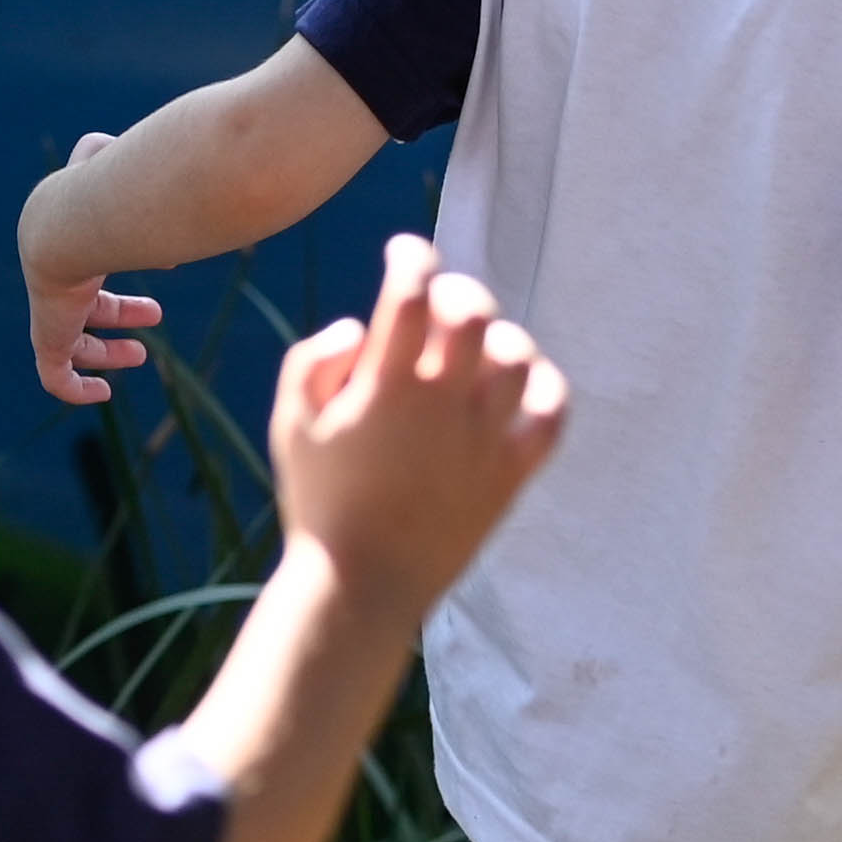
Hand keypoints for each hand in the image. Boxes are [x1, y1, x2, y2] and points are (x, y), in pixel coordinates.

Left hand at [24, 132, 161, 404]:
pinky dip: (75, 389)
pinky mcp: (46, 335)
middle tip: (155, 313)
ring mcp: (46, 309)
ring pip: (69, 344)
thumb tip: (120, 153)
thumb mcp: (106, 159)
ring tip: (139, 355)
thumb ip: (107, 151)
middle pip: (82, 306)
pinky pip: (53, 376)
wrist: (72, 221)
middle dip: (118, 314)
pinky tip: (101, 392)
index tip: (165, 268)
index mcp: (66, 243)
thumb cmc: (101, 189)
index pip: (88, 267)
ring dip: (103, 354)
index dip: (121, 272)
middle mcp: (52, 277)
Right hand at [268, 233, 565, 610]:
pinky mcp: (510, 474)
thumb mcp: (289, 427)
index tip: (405, 254)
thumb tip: (359, 327)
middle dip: (457, 291)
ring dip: (501, 337)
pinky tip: (522, 386)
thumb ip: (312, 362)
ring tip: (480, 348)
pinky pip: (551, 414)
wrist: (363, 586)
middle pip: (472, 312)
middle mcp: (441, 404)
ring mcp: (483, 439)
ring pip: (517, 356)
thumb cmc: (319, 504)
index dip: (411, 257)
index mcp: (384, 386)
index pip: (411, 292)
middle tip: (441, 303)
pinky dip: (545, 387)